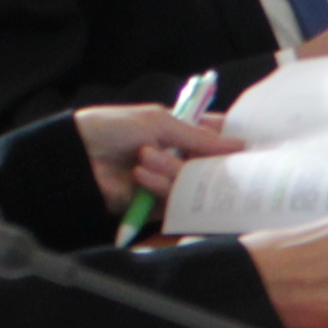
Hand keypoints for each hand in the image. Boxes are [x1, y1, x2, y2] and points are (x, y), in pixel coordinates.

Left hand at [76, 101, 247, 216]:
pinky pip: (172, 203)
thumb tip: (239, 145)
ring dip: (173, 171)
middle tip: (232, 167)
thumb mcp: (159, 122)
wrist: (75, 156)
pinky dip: (160, 189)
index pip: (214, 136)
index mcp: (179, 132)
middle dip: (214, 164)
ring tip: (146, 157)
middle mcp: (177, 158)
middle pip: (210, 166)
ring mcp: (166, 182)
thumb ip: (199, 136)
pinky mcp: (154, 205)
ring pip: (192, 186)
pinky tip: (140, 175)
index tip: (252, 145)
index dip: (232, 141)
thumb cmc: (113, 128)